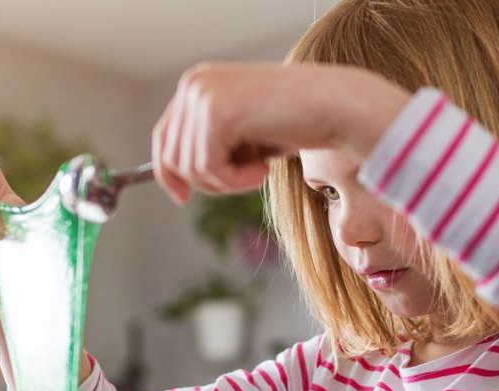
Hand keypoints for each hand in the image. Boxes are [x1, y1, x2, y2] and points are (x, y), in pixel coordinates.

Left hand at [152, 62, 410, 203]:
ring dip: (228, 182)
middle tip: (248, 176)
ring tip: (260, 168)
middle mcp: (194, 84)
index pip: (163, 136)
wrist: (334, 106)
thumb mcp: (244, 135)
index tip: (181, 198)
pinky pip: (210, 170)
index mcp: (198, 84)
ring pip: (191, 168)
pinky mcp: (215, 113)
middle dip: (210, 181)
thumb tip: (174, 180)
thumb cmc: (298, 123)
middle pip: (172, 157)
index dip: (168, 172)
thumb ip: (210, 146)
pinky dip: (237, 181)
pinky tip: (264, 168)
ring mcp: (202, 96)